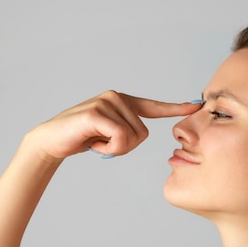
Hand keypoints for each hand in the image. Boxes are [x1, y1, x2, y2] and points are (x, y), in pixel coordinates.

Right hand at [27, 90, 202, 161]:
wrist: (52, 141)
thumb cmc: (82, 139)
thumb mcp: (109, 134)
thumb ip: (126, 130)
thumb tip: (140, 135)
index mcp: (123, 102)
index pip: (154, 106)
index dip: (176, 107)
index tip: (196, 105)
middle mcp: (117, 97)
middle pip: (143, 134)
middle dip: (125, 147)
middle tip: (103, 143)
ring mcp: (106, 102)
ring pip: (131, 138)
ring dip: (114, 149)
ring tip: (95, 140)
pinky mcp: (96, 112)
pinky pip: (119, 139)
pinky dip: (108, 149)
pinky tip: (92, 142)